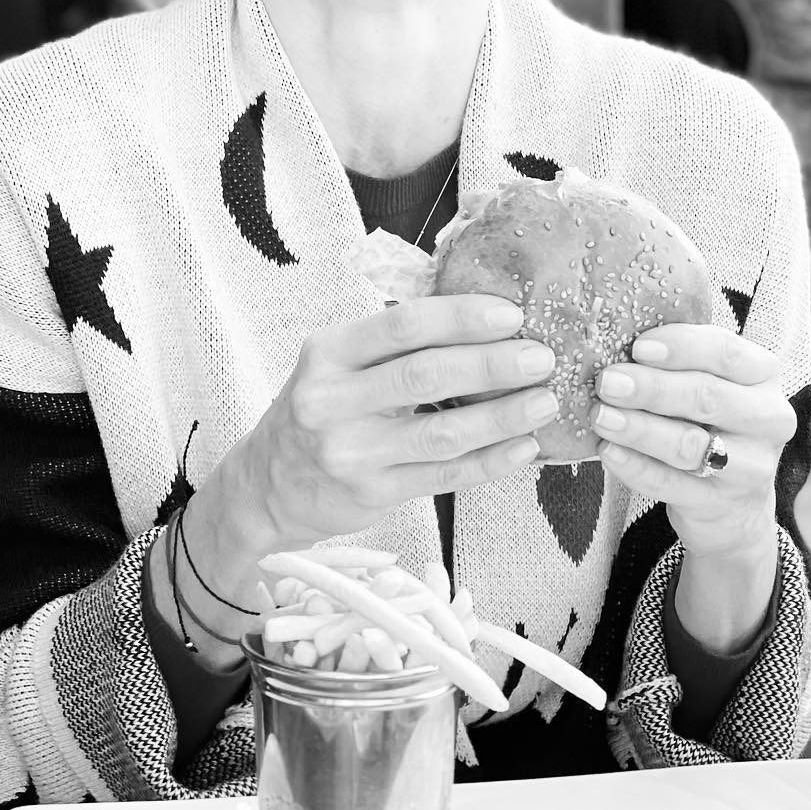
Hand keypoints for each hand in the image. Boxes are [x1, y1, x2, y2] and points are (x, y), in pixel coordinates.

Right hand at [193, 295, 557, 592]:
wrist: (266, 486)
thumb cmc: (319, 411)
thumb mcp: (337, 363)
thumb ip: (395, 344)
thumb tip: (487, 322)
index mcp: (328, 353)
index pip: (403, 326)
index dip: (463, 317)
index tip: (511, 314)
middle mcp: (333, 401)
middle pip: (427, 376)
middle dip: (494, 364)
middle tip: (540, 358)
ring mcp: (353, 453)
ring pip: (443, 433)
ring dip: (503, 416)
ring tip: (544, 401)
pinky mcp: (374, 494)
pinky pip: (446, 476)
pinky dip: (491, 461)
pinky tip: (524, 447)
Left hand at [591, 326, 794, 646]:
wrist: (734, 504)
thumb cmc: (709, 423)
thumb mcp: (709, 386)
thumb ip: (679, 364)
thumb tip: (615, 338)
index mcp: (763, 376)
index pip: (726, 352)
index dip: (681, 347)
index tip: (638, 346)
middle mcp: (767, 420)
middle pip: (706, 397)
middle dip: (651, 388)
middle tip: (607, 382)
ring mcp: (750, 467)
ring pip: (689, 444)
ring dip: (639, 428)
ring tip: (600, 416)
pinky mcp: (721, 505)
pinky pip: (672, 484)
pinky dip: (636, 467)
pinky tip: (608, 452)